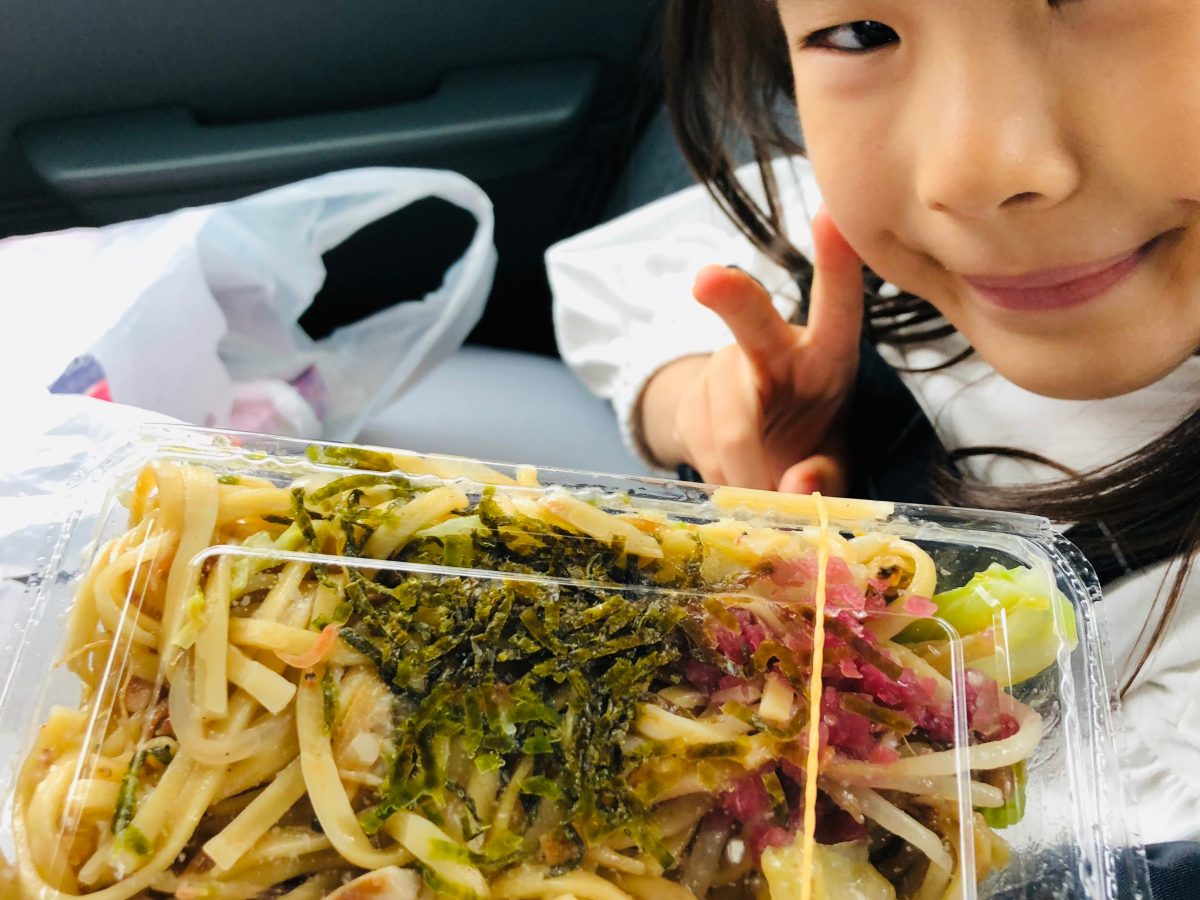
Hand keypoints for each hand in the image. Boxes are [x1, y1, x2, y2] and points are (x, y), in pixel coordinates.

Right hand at [640, 210, 862, 493]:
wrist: (749, 448)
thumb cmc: (809, 436)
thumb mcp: (834, 455)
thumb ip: (829, 474)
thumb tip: (798, 489)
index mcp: (827, 352)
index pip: (836, 305)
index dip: (835, 263)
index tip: (828, 215)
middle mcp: (773, 347)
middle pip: (751, 321)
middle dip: (730, 296)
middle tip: (707, 279)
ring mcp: (724, 369)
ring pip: (727, 421)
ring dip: (747, 472)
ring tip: (766, 494)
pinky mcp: (690, 401)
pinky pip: (703, 448)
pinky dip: (723, 478)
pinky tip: (738, 483)